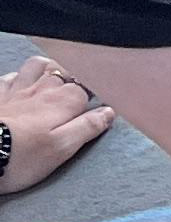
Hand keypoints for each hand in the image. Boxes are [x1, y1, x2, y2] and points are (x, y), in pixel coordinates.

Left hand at [0, 53, 113, 195]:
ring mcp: (18, 89)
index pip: (88, 89)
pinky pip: (11, 76)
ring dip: (48, 69)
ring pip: (38, 66)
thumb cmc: (21, 155)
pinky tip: (21, 83)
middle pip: (65, 74)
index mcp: (64, 102)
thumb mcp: (63, 148)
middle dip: (75, 79)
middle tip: (79, 92)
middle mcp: (43, 90)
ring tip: (54, 78)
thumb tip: (108, 113)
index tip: (98, 104)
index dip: (95, 95)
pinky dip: (19, 76)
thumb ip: (88, 127)